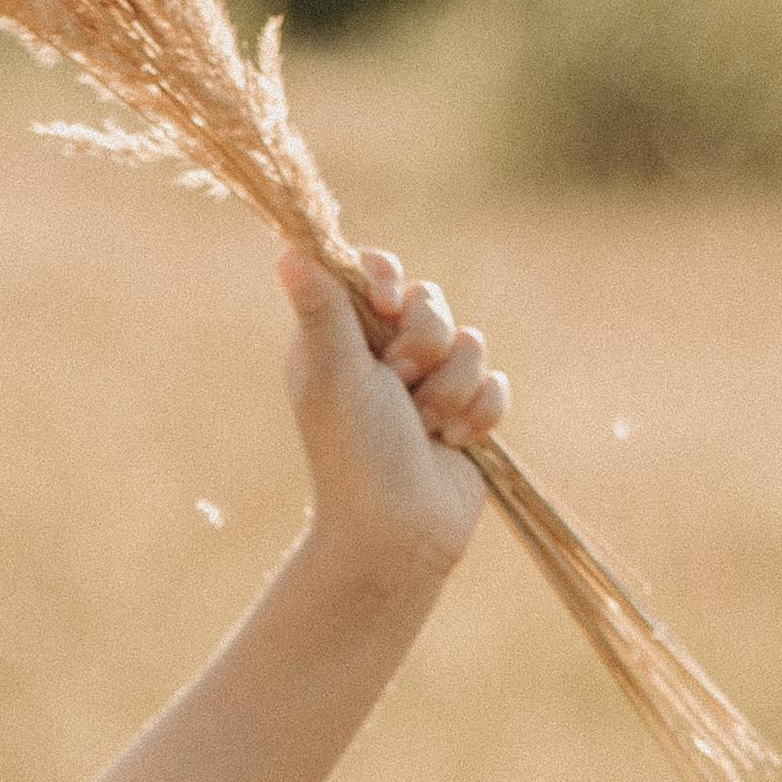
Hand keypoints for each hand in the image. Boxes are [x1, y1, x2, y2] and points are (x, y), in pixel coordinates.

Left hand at [276, 244, 509, 587]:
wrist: (397, 533)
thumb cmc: (356, 453)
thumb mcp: (336, 373)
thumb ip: (322, 309)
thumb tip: (287, 249)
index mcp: (338, 341)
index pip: (371, 273)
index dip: (387, 282)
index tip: (384, 307)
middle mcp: (379, 358)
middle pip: (430, 302)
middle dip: (425, 345)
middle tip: (399, 386)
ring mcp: (425, 386)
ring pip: (470, 342)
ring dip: (451, 389)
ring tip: (424, 427)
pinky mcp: (464, 414)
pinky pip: (495, 383)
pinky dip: (478, 415)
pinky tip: (451, 445)